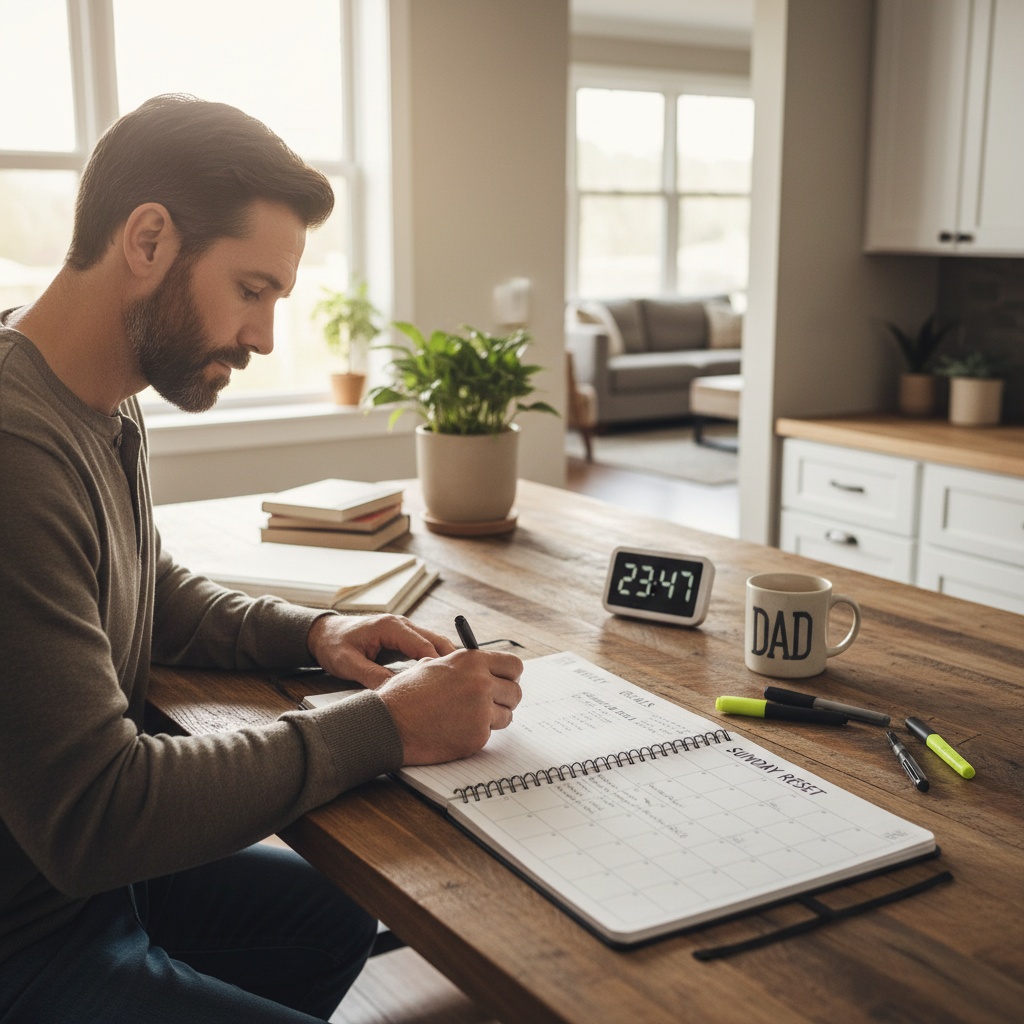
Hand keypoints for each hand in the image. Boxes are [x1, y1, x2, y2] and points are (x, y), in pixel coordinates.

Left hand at [306, 613, 455, 687]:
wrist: (323, 633)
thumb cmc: (333, 644)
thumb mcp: (347, 663)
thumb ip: (371, 676)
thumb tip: (394, 692)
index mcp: (390, 626)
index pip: (423, 645)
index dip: (437, 665)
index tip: (447, 684)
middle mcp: (402, 624)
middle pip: (436, 641)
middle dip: (450, 661)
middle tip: (461, 684)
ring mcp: (404, 630)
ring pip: (435, 644)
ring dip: (445, 661)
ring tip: (455, 684)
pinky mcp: (403, 639)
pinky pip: (426, 649)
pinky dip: (435, 661)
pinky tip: (440, 679)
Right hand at [375, 649, 523, 764]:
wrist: (389, 724)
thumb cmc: (406, 694)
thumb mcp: (433, 665)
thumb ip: (462, 665)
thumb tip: (483, 668)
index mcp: (472, 661)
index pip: (514, 665)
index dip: (509, 675)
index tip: (504, 681)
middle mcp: (481, 683)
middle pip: (515, 692)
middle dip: (505, 699)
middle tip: (490, 703)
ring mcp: (481, 712)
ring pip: (506, 716)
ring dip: (493, 718)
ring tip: (466, 717)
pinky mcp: (477, 737)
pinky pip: (489, 734)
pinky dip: (476, 734)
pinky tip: (454, 730)